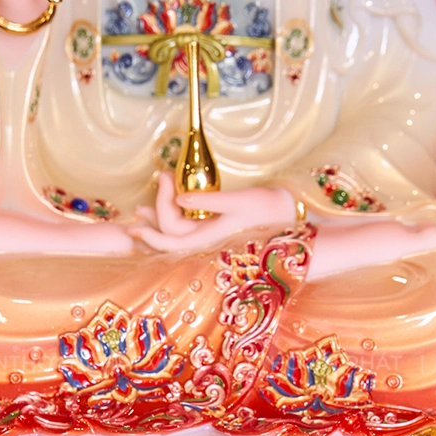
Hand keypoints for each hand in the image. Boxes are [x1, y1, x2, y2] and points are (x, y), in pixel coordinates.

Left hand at [130, 173, 298, 249]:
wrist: (291, 215)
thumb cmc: (268, 208)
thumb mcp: (238, 201)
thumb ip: (208, 201)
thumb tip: (180, 197)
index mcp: (209, 241)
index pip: (171, 236)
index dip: (156, 219)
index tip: (154, 191)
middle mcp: (206, 244)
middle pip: (169, 236)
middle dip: (153, 217)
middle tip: (149, 192)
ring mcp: (209, 239)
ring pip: (176, 234)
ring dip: (160, 218)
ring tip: (144, 208)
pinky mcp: (214, 231)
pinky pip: (186, 228)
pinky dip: (175, 217)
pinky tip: (170, 204)